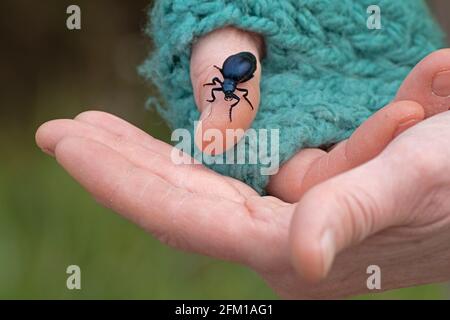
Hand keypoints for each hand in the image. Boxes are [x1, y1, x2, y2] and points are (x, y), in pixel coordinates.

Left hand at [35, 108, 449, 298]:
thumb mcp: (416, 180)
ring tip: (90, 129)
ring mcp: (286, 220)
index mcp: (295, 247)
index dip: (119, 179)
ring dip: (142, 156)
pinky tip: (168, 147)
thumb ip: (356, 211)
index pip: (185, 214)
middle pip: (177, 201)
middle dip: (114, 164)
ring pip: (196, 185)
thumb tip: (302, 257)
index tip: (62, 141)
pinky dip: (202, 154)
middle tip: (60, 131)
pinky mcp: (300, 199)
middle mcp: (281, 241)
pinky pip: (237, 174)